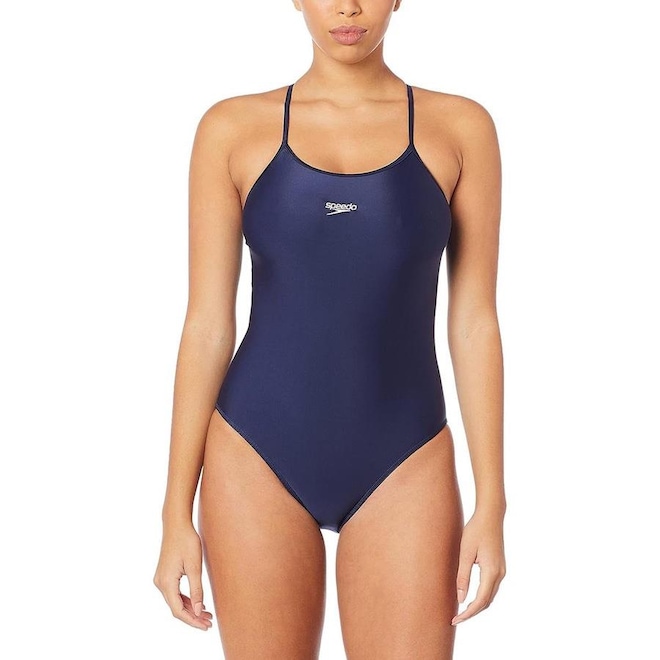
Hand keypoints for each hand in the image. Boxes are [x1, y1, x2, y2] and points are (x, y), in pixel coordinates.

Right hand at [153, 522, 213, 630]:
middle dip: (193, 617)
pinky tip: (198, 603)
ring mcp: (161, 579)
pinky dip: (186, 600)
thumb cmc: (187, 542)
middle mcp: (160, 583)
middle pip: (176, 608)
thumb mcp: (194, 566)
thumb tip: (199, 611)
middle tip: (210, 622)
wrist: (176, 524)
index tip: (206, 626)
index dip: (192, 621)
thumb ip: (196, 590)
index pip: (178, 611)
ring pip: (175, 601)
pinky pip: (175, 593)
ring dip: (190, 609)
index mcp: (166, 583)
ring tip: (207, 615)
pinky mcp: (165, 575)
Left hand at [452, 507, 505, 624]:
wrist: (490, 515)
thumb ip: (463, 576)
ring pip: (490, 596)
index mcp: (491, 571)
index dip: (468, 613)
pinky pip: (491, 588)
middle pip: (487, 602)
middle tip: (455, 618)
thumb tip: (461, 599)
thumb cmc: (475, 530)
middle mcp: (500, 574)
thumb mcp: (465, 552)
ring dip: (477, 606)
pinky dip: (481, 596)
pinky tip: (470, 596)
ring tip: (461, 611)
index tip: (455, 620)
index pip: (480, 601)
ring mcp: (502, 571)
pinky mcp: (499, 567)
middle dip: (472, 613)